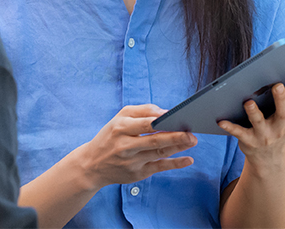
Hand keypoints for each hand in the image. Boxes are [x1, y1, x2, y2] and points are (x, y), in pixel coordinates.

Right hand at [68, 104, 198, 189]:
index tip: (178, 116)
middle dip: (175, 137)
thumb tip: (165, 112)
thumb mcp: (119, 119)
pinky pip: (159, 168)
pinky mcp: (138, 173)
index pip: (144, 123)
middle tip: (191, 133)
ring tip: (192, 141)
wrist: (92, 164)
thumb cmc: (110, 137)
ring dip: (178, 148)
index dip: (162, 120)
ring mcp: (132, 161)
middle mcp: (125, 146)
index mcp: (120, 128)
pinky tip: (188, 160)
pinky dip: (175, 164)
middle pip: (154, 140)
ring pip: (158, 154)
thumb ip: (142, 111)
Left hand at [218, 77, 284, 172]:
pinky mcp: (249, 141)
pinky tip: (220, 120)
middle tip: (277, 85)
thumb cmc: (283, 128)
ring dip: (254, 112)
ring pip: (259, 123)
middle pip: (283, 113)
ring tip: (248, 102)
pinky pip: (239, 133)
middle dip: (281, 99)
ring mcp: (265, 135)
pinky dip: (230, 127)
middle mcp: (282, 128)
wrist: (271, 159)